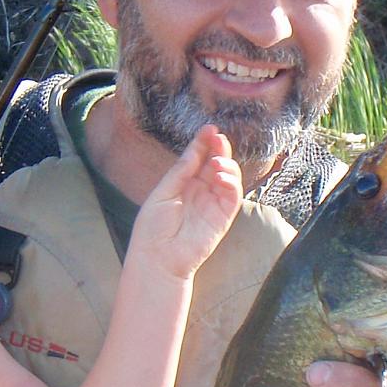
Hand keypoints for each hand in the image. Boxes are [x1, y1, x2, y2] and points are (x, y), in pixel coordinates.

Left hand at [131, 126, 240, 281]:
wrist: (157, 258)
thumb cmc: (153, 228)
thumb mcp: (163, 191)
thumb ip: (181, 170)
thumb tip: (196, 148)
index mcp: (184, 185)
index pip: (199, 159)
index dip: (204, 143)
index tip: (209, 128)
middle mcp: (201, 192)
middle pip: (216, 164)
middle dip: (219, 148)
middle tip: (218, 137)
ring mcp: (213, 204)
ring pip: (229, 177)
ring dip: (226, 164)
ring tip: (216, 162)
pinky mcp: (223, 218)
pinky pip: (233, 196)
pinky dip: (231, 182)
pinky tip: (221, 176)